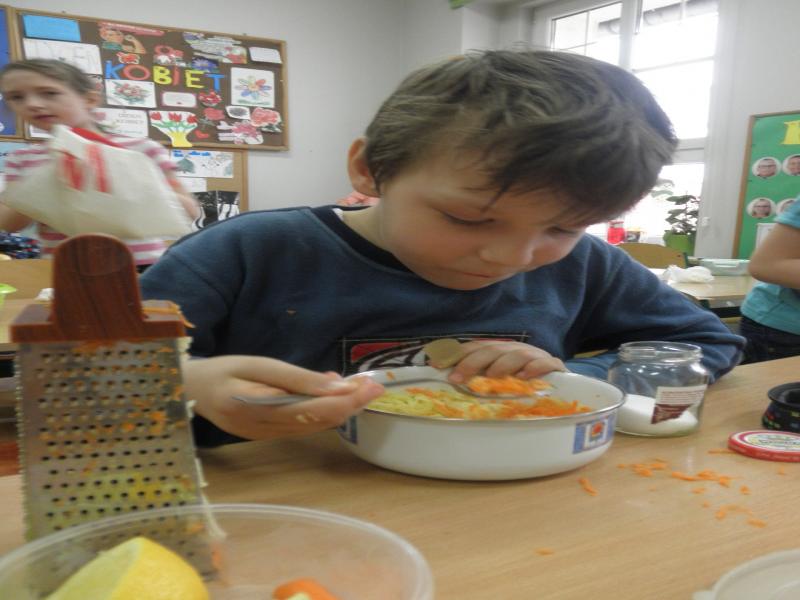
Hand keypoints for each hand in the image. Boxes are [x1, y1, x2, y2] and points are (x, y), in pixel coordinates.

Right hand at [182, 355, 384, 439]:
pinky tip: (337, 398)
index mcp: (256, 409)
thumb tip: (337, 386)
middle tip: (375, 387)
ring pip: (313, 427)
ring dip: (341, 410)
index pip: (312, 410)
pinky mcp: (266, 436)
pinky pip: (302, 427)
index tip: (369, 386)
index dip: (345, 401)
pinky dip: (323, 413)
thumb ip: (297, 378)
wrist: (188, 391)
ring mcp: (265, 437)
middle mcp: (263, 430)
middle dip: (350, 405)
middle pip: (317, 421)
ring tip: (363, 390)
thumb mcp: (257, 365)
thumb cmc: (222, 371)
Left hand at [439, 340, 565, 382]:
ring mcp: (533, 356)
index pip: (473, 348)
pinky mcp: (553, 365)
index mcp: (497, 350)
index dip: (455, 354)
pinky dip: (534, 369)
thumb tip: (448, 381)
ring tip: (491, 376)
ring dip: (502, 364)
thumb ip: (477, 378)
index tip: (436, 365)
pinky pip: (544, 364)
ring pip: (516, 355)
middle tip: (457, 377)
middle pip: (491, 350)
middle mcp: (512, 349)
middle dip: (472, 362)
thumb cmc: (522, 382)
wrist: (559, 380)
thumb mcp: (497, 378)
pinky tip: (524, 378)